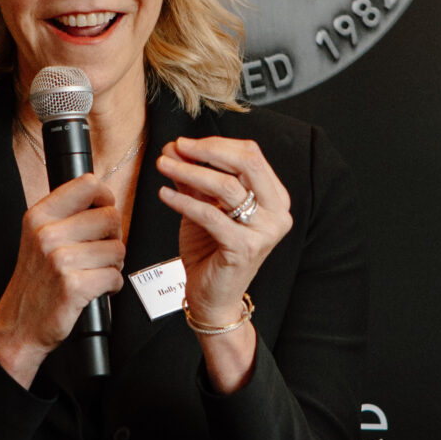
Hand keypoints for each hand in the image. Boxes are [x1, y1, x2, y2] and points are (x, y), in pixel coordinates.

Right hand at [0, 173, 124, 387]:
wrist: (19, 325)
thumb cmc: (36, 282)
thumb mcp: (39, 238)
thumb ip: (67, 216)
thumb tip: (105, 201)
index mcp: (40, 216)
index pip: (88, 185)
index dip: (105, 199)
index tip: (103, 214)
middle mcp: (47, 233)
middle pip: (110, 217)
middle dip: (113, 238)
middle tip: (100, 253)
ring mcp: (59, 260)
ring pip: (117, 249)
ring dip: (113, 265)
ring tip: (94, 273)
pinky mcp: (73, 285)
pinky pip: (114, 276)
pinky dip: (112, 286)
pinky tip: (96, 289)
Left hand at [157, 137, 289, 390]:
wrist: (212, 296)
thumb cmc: (211, 251)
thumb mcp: (203, 207)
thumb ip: (193, 178)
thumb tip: (174, 148)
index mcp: (274, 197)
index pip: (250, 155)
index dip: (216, 144)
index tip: (184, 143)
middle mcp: (277, 212)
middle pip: (246, 164)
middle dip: (207, 151)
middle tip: (176, 147)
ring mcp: (264, 231)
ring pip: (227, 187)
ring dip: (190, 173)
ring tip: (164, 166)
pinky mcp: (244, 248)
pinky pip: (210, 215)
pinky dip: (184, 201)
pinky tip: (165, 194)